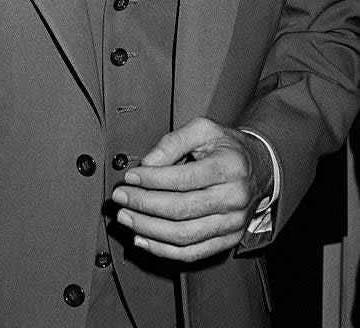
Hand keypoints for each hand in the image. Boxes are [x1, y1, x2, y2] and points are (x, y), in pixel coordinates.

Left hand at [111, 117, 273, 262]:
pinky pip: (193, 252)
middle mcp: (234, 198)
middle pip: (181, 209)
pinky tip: (143, 239)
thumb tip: (147, 163)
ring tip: (126, 218)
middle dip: (144, 205)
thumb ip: (173, 141)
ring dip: (148, 229)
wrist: (261, 168)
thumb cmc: (226, 147)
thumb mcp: (203, 129)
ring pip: (184, 235)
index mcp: (228, 167)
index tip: (129, 177)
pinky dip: (164, 250)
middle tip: (120, 198)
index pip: (183, 178)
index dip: (152, 180)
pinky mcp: (228, 240)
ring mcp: (233, 223)